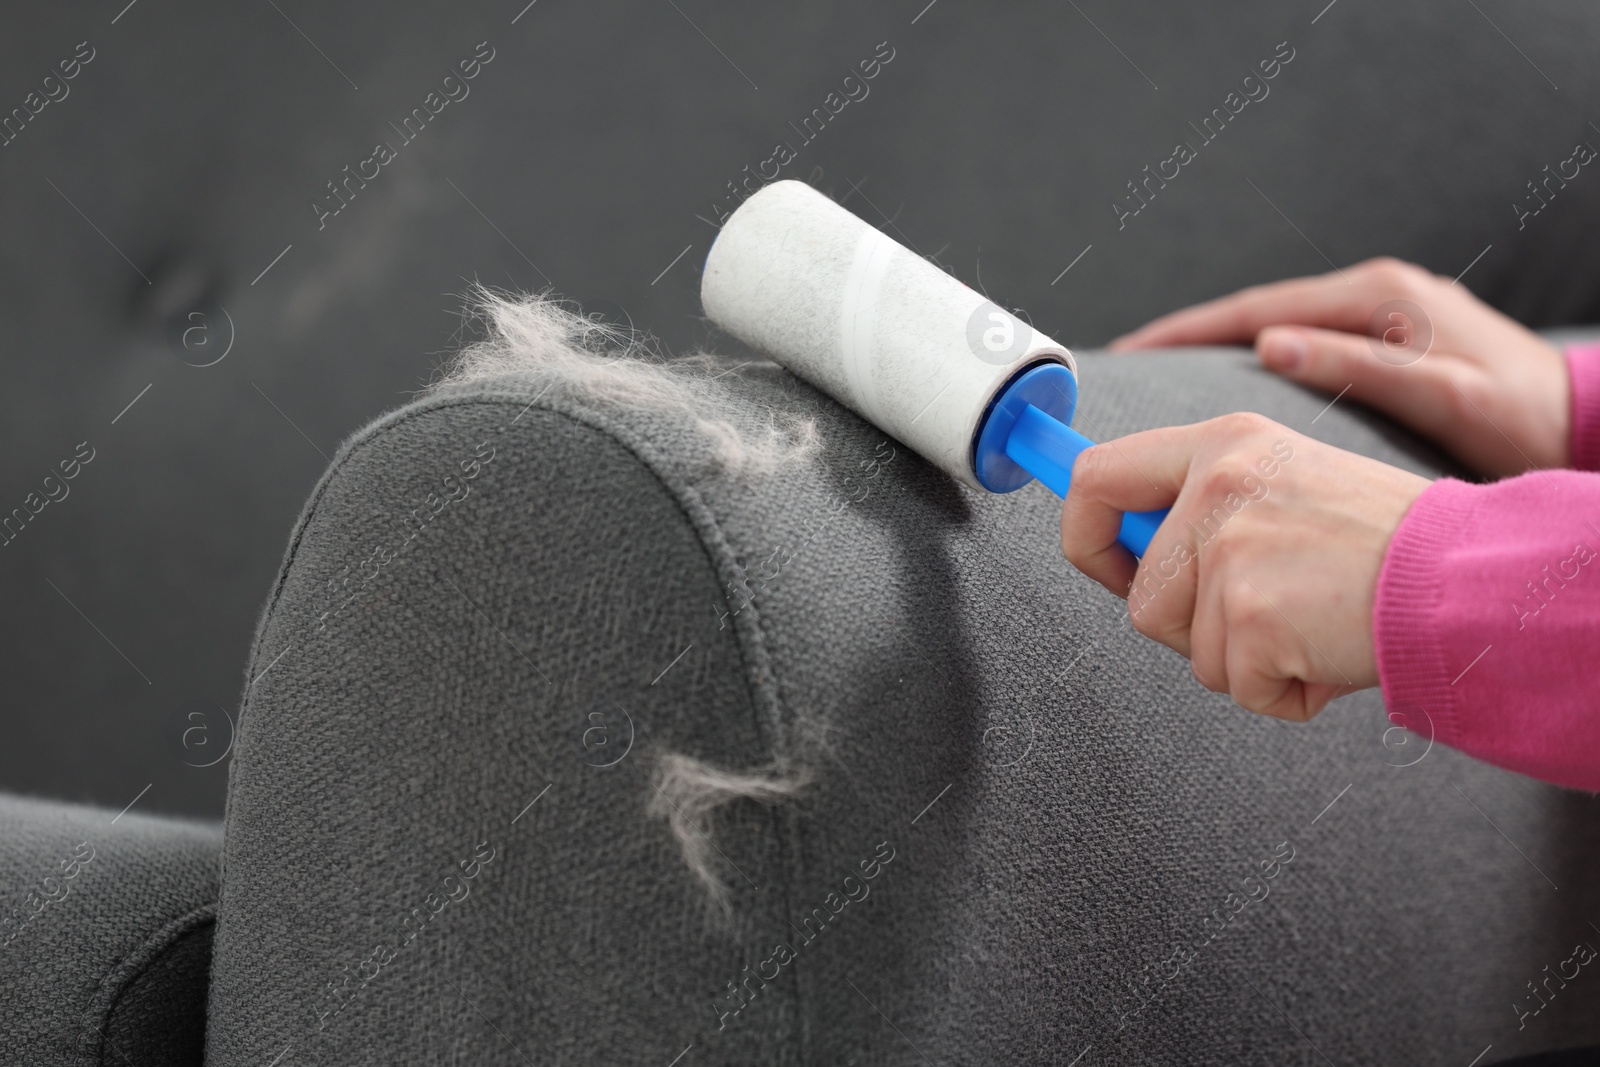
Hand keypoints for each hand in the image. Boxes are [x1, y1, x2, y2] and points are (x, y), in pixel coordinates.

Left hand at [1061, 412, 1429, 720]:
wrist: (1464, 578)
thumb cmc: (1378, 542)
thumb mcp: (1284, 481)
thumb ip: (1205, 503)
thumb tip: (1122, 544)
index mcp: (1221, 442)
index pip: (1096, 475)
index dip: (1083, 535)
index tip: (1104, 564)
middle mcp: (1217, 485)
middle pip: (1139, 597)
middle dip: (1190, 628)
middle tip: (1264, 614)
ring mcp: (1232, 551)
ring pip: (1186, 648)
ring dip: (1242, 659)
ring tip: (1309, 622)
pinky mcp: (1253, 616)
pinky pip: (1236, 686)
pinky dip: (1282, 692)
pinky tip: (1328, 652)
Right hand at [1109, 257, 1570, 477]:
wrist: (1580, 421)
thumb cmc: (1522, 417)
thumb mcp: (1445, 395)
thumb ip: (1358, 365)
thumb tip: (1270, 343)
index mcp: (1375, 298)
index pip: (1253, 309)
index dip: (1185, 333)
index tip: (1131, 352)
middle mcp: (1370, 296)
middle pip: (1254, 317)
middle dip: (1190, 342)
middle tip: (1131, 371)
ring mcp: (1377, 318)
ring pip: (1273, 337)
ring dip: (1218, 361)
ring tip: (1165, 389)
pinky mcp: (1383, 345)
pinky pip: (1299, 356)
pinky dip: (1254, 374)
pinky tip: (1229, 406)